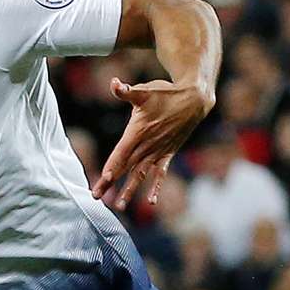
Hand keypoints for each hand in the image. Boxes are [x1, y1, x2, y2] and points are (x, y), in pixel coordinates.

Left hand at [92, 77, 212, 210]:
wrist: (194, 100)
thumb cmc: (165, 94)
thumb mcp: (144, 90)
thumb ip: (126, 91)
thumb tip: (114, 83)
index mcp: (138, 131)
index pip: (122, 152)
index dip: (113, 166)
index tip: (104, 180)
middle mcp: (147, 145)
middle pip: (126, 167)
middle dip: (110, 182)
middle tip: (95, 196)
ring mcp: (158, 151)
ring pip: (140, 174)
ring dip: (129, 190)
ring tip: (118, 206)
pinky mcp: (167, 153)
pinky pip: (160, 174)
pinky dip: (156, 187)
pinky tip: (151, 202)